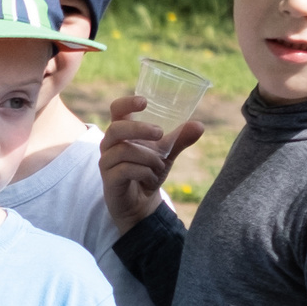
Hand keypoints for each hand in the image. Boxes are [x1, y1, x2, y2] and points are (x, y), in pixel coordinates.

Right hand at [100, 94, 202, 232]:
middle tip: (160, 133)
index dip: (126, 103)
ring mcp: (107, 162)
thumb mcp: (166, 154)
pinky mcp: (109, 179)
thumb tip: (199, 125)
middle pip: (116, 129)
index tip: (144, 102)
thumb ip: (179, 139)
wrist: (140, 203)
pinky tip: (151, 178)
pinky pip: (125, 170)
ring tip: (160, 165)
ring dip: (147, 157)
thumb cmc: (147, 171)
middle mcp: (110, 144)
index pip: (116, 110)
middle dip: (139, 129)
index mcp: (122, 132)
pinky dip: (143, 172)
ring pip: (123, 151)